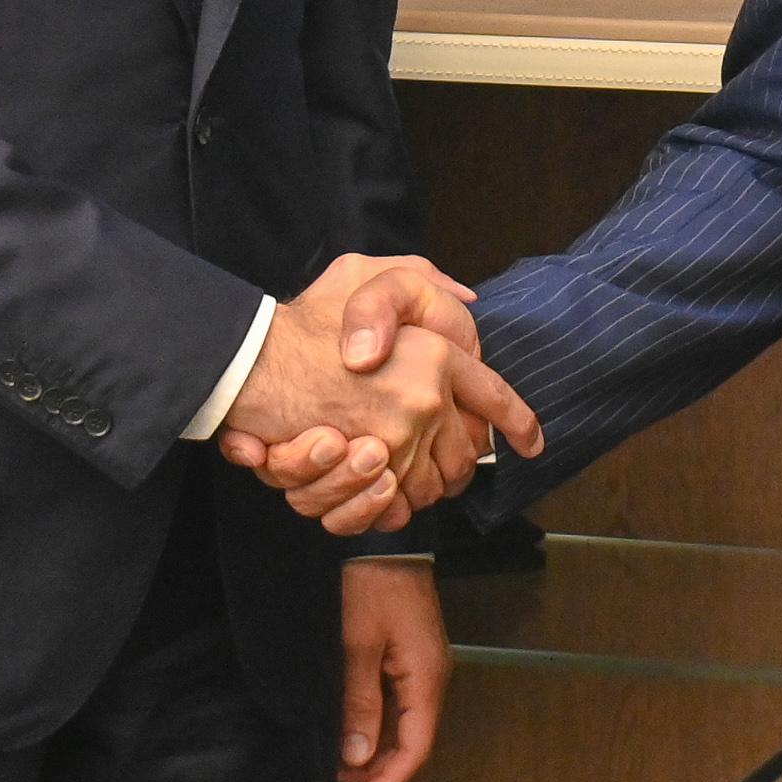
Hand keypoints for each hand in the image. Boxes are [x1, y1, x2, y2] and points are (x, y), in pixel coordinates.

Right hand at [221, 263, 537, 529]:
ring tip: (395, 469)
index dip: (517, 422)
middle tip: (435, 457)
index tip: (531, 442)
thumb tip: (466, 298)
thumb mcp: (363, 275)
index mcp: (434, 354)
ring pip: (431, 485)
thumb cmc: (304, 321)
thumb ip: (418, 282)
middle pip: (464, 454)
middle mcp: (423, 400)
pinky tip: (377, 489)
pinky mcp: (363, 473)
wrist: (249, 362)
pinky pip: (394, 506)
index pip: (492, 395)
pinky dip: (388, 505)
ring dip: (419, 485)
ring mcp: (395, 440)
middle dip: (456, 463)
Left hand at [338, 558, 449, 781]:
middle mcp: (433, 678)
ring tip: (341, 764)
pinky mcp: (414, 657)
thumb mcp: (357, 645)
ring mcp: (425, 668)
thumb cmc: (371, 587)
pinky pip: (400, 704)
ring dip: (377, 748)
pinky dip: (378, 723)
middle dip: (379, 770)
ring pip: (406, 724)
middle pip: (413, 740)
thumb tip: (356, 758)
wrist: (384, 541)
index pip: (415, 748)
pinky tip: (354, 729)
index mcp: (426, 678)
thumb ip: (359, 703)